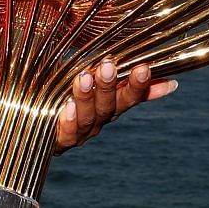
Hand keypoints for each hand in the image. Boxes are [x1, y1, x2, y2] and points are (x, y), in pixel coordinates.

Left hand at [54, 58, 175, 151]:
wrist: (35, 120)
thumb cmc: (70, 94)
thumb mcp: (98, 84)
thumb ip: (128, 81)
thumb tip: (173, 84)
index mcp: (112, 106)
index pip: (131, 96)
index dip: (139, 85)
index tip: (144, 67)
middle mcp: (99, 121)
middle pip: (108, 106)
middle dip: (109, 86)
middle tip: (107, 66)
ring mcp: (80, 132)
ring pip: (87, 117)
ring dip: (87, 98)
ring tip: (83, 78)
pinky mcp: (58, 141)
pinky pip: (65, 134)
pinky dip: (67, 121)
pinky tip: (66, 107)